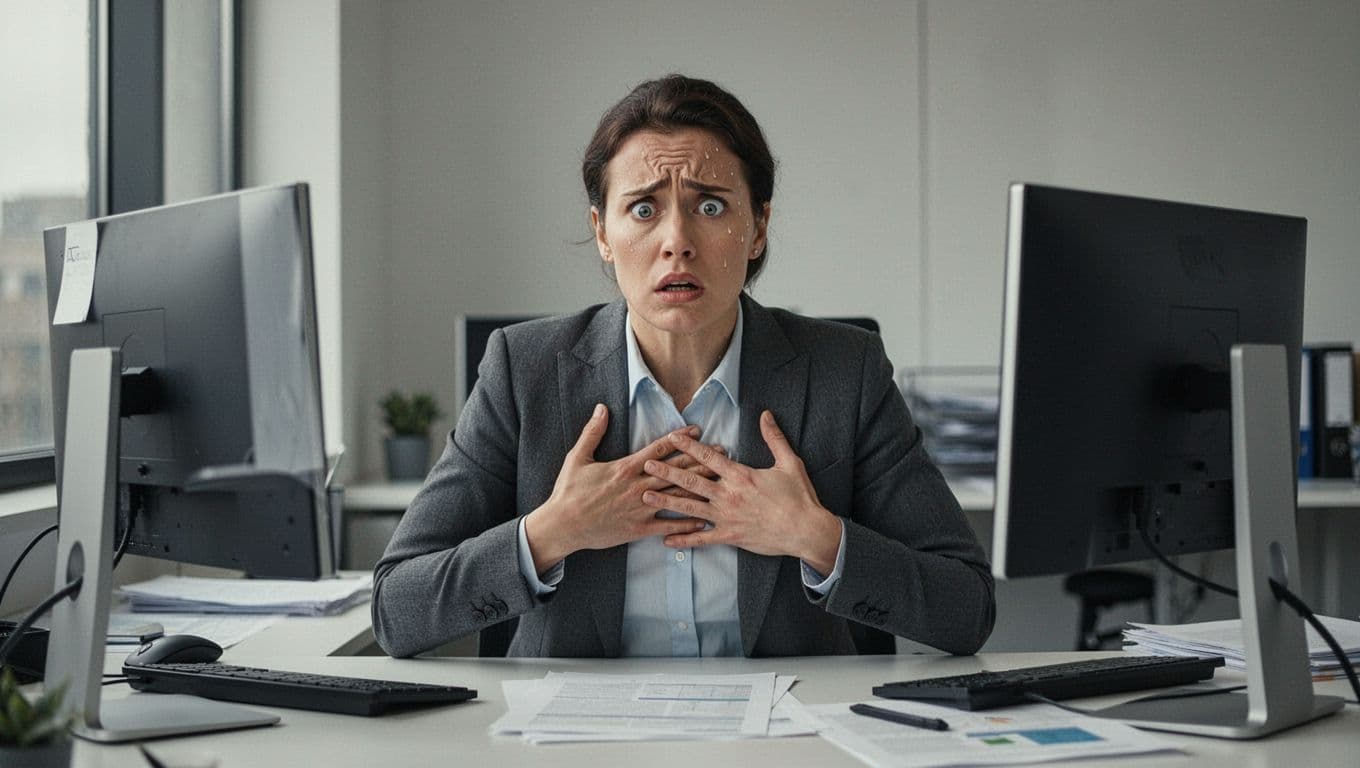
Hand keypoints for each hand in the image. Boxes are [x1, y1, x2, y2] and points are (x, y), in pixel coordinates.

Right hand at [523, 404, 718, 571]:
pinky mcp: (638, 528)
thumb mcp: (577, 457)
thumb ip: (593, 432)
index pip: (658, 450)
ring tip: (720, 480)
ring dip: (700, 487)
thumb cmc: (569, 492)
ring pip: (676, 495)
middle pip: (675, 471)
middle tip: (722, 452)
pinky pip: (667, 525)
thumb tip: (601, 408)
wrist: (563, 525)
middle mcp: (638, 487)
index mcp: (625, 468)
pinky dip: (686, 522)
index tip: (697, 431)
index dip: (679, 439)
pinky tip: (704, 519)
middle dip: (700, 460)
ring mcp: (640, 508)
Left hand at [640, 410, 842, 573]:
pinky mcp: (729, 536)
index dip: (688, 446)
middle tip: (646, 465)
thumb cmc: (799, 497)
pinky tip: (665, 539)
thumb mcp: (789, 463)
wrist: (806, 530)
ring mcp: (726, 517)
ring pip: (690, 508)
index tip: (671, 438)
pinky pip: (701, 539)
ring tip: (646, 496)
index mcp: (741, 476)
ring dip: (666, 502)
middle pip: (691, 481)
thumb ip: (774, 438)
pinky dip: (683, 539)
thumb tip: (765, 415)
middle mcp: (728, 495)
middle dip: (667, 472)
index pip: (708, 458)